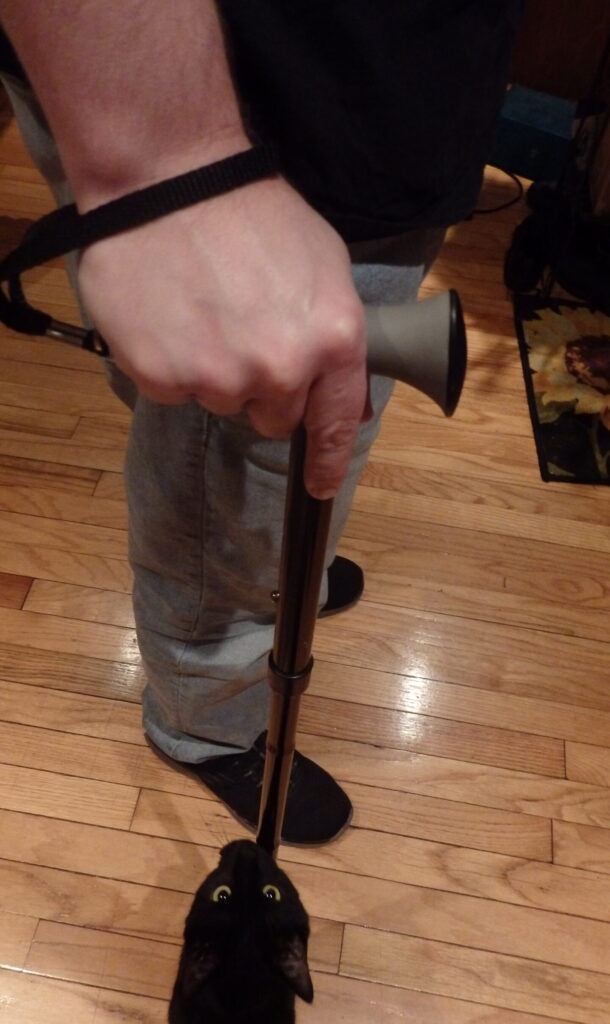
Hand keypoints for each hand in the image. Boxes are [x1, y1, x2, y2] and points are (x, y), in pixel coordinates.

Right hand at [77, 176, 366, 498]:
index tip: (321, 485)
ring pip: (220, 400)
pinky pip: (172, 389)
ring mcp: (218, 377)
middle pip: (273, 416)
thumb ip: (336, 342)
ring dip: (212, 368)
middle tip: (240, 328)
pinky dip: (170, 361)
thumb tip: (345, 407)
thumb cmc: (251, 213)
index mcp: (331, 340)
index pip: (335, 423)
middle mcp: (280, 369)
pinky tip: (169, 314)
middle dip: (261, 385)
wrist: (167, 178)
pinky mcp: (162, 377)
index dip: (327, 460)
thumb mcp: (324, 267)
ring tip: (201, 308)